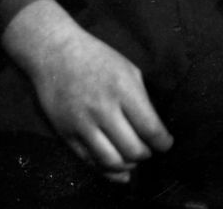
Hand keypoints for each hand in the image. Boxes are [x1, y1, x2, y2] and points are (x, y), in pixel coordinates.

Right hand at [1, 0, 172, 181]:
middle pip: (132, 150)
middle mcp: (103, 109)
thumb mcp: (128, 70)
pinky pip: (89, 161)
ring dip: (128, 166)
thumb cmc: (97, 58)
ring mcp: (82, 124)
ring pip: (111, 162)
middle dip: (146, 155)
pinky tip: (117, 168)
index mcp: (123, 89)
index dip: (162, 142)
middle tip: (150, 151)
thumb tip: (153, 128)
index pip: (150, 128)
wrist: (56, 52)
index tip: (166, 144)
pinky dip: (106, 170)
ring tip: (134, 160)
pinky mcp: (66, 134)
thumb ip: (141, 99)